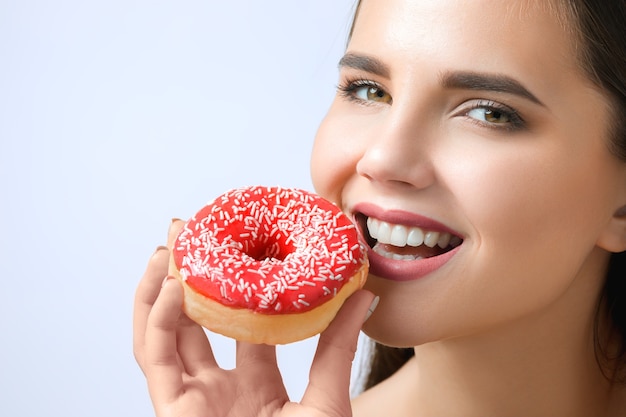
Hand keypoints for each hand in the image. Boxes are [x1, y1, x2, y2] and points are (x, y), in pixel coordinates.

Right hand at [133, 220, 374, 416]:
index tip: (239, 245)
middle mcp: (217, 391)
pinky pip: (155, 360)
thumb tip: (363, 294)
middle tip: (187, 231)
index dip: (236, 285)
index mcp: (254, 387)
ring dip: (158, 290)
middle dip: (186, 276)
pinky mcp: (171, 413)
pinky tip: (170, 284)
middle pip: (192, 324)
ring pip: (161, 337)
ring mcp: (192, 402)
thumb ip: (336, 348)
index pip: (240, 325)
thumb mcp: (328, 400)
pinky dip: (156, 320)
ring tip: (169, 246)